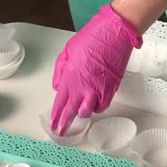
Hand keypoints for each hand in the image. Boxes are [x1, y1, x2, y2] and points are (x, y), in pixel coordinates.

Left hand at [51, 4, 142, 135]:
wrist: (113, 34)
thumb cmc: (90, 38)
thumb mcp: (67, 52)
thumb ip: (61, 71)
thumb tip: (57, 86)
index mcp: (69, 77)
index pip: (60, 102)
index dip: (56, 116)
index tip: (53, 125)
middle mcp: (82, 87)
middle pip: (72, 112)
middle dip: (65, 124)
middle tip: (61, 132)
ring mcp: (97, 90)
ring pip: (87, 112)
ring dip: (82, 113)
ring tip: (80, 112)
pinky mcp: (111, 89)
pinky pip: (102, 106)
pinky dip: (97, 108)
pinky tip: (95, 105)